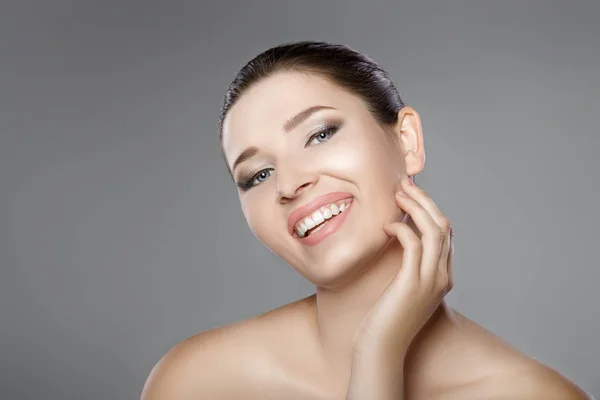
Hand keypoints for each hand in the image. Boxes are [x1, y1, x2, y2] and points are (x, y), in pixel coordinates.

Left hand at [351, 177, 453, 361]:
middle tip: (404, 185)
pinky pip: (413, 245)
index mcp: (441, 277)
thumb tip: (398, 242)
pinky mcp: (412, 283)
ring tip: (397, 194)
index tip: (411, 195)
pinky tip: (388, 225)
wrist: (382, 349)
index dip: (430, 209)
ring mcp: (430, 280)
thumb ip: (407, 269)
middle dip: (425, 201)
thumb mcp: (402, 290)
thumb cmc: (386, 319)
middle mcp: (442, 277)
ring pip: (433, 230)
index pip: (446, 234)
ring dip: (416, 207)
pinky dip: (402, 228)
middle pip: (443, 226)